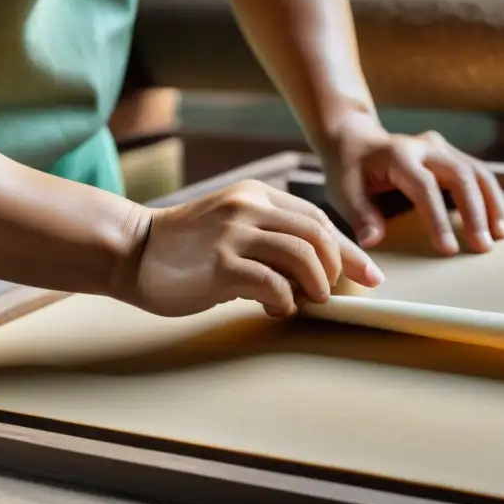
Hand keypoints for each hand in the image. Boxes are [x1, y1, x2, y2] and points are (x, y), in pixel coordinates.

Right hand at [131, 180, 384, 318]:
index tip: (370, 274)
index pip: (318, 219)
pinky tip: (275, 308)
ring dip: (316, 285)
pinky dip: (285, 301)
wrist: (133, 250)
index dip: (348, 249)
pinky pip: (273, 284)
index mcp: (257, 195)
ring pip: (303, 256)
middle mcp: (249, 208)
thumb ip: (270, 239)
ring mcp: (234, 234)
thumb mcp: (231, 226)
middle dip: (339, 268)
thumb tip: (316, 275)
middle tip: (334, 293)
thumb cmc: (185, 246)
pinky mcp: (221, 265)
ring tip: (308, 301)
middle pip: (319, 235)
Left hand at [323, 114, 503, 255]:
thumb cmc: (349, 169)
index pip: (425, 187)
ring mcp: (441, 147)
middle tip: (483, 246)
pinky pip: (478, 173)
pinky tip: (499, 222)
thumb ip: (360, 215)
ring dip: (491, 204)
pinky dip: (491, 197)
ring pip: (477, 172)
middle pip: (460, 176)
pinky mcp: (451, 154)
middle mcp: (425, 146)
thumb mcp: (343, 191)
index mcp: (398, 155)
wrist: (355, 139)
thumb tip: (373, 241)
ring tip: (500, 235)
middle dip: (475, 212)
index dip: (439, 219)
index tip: (448, 249)